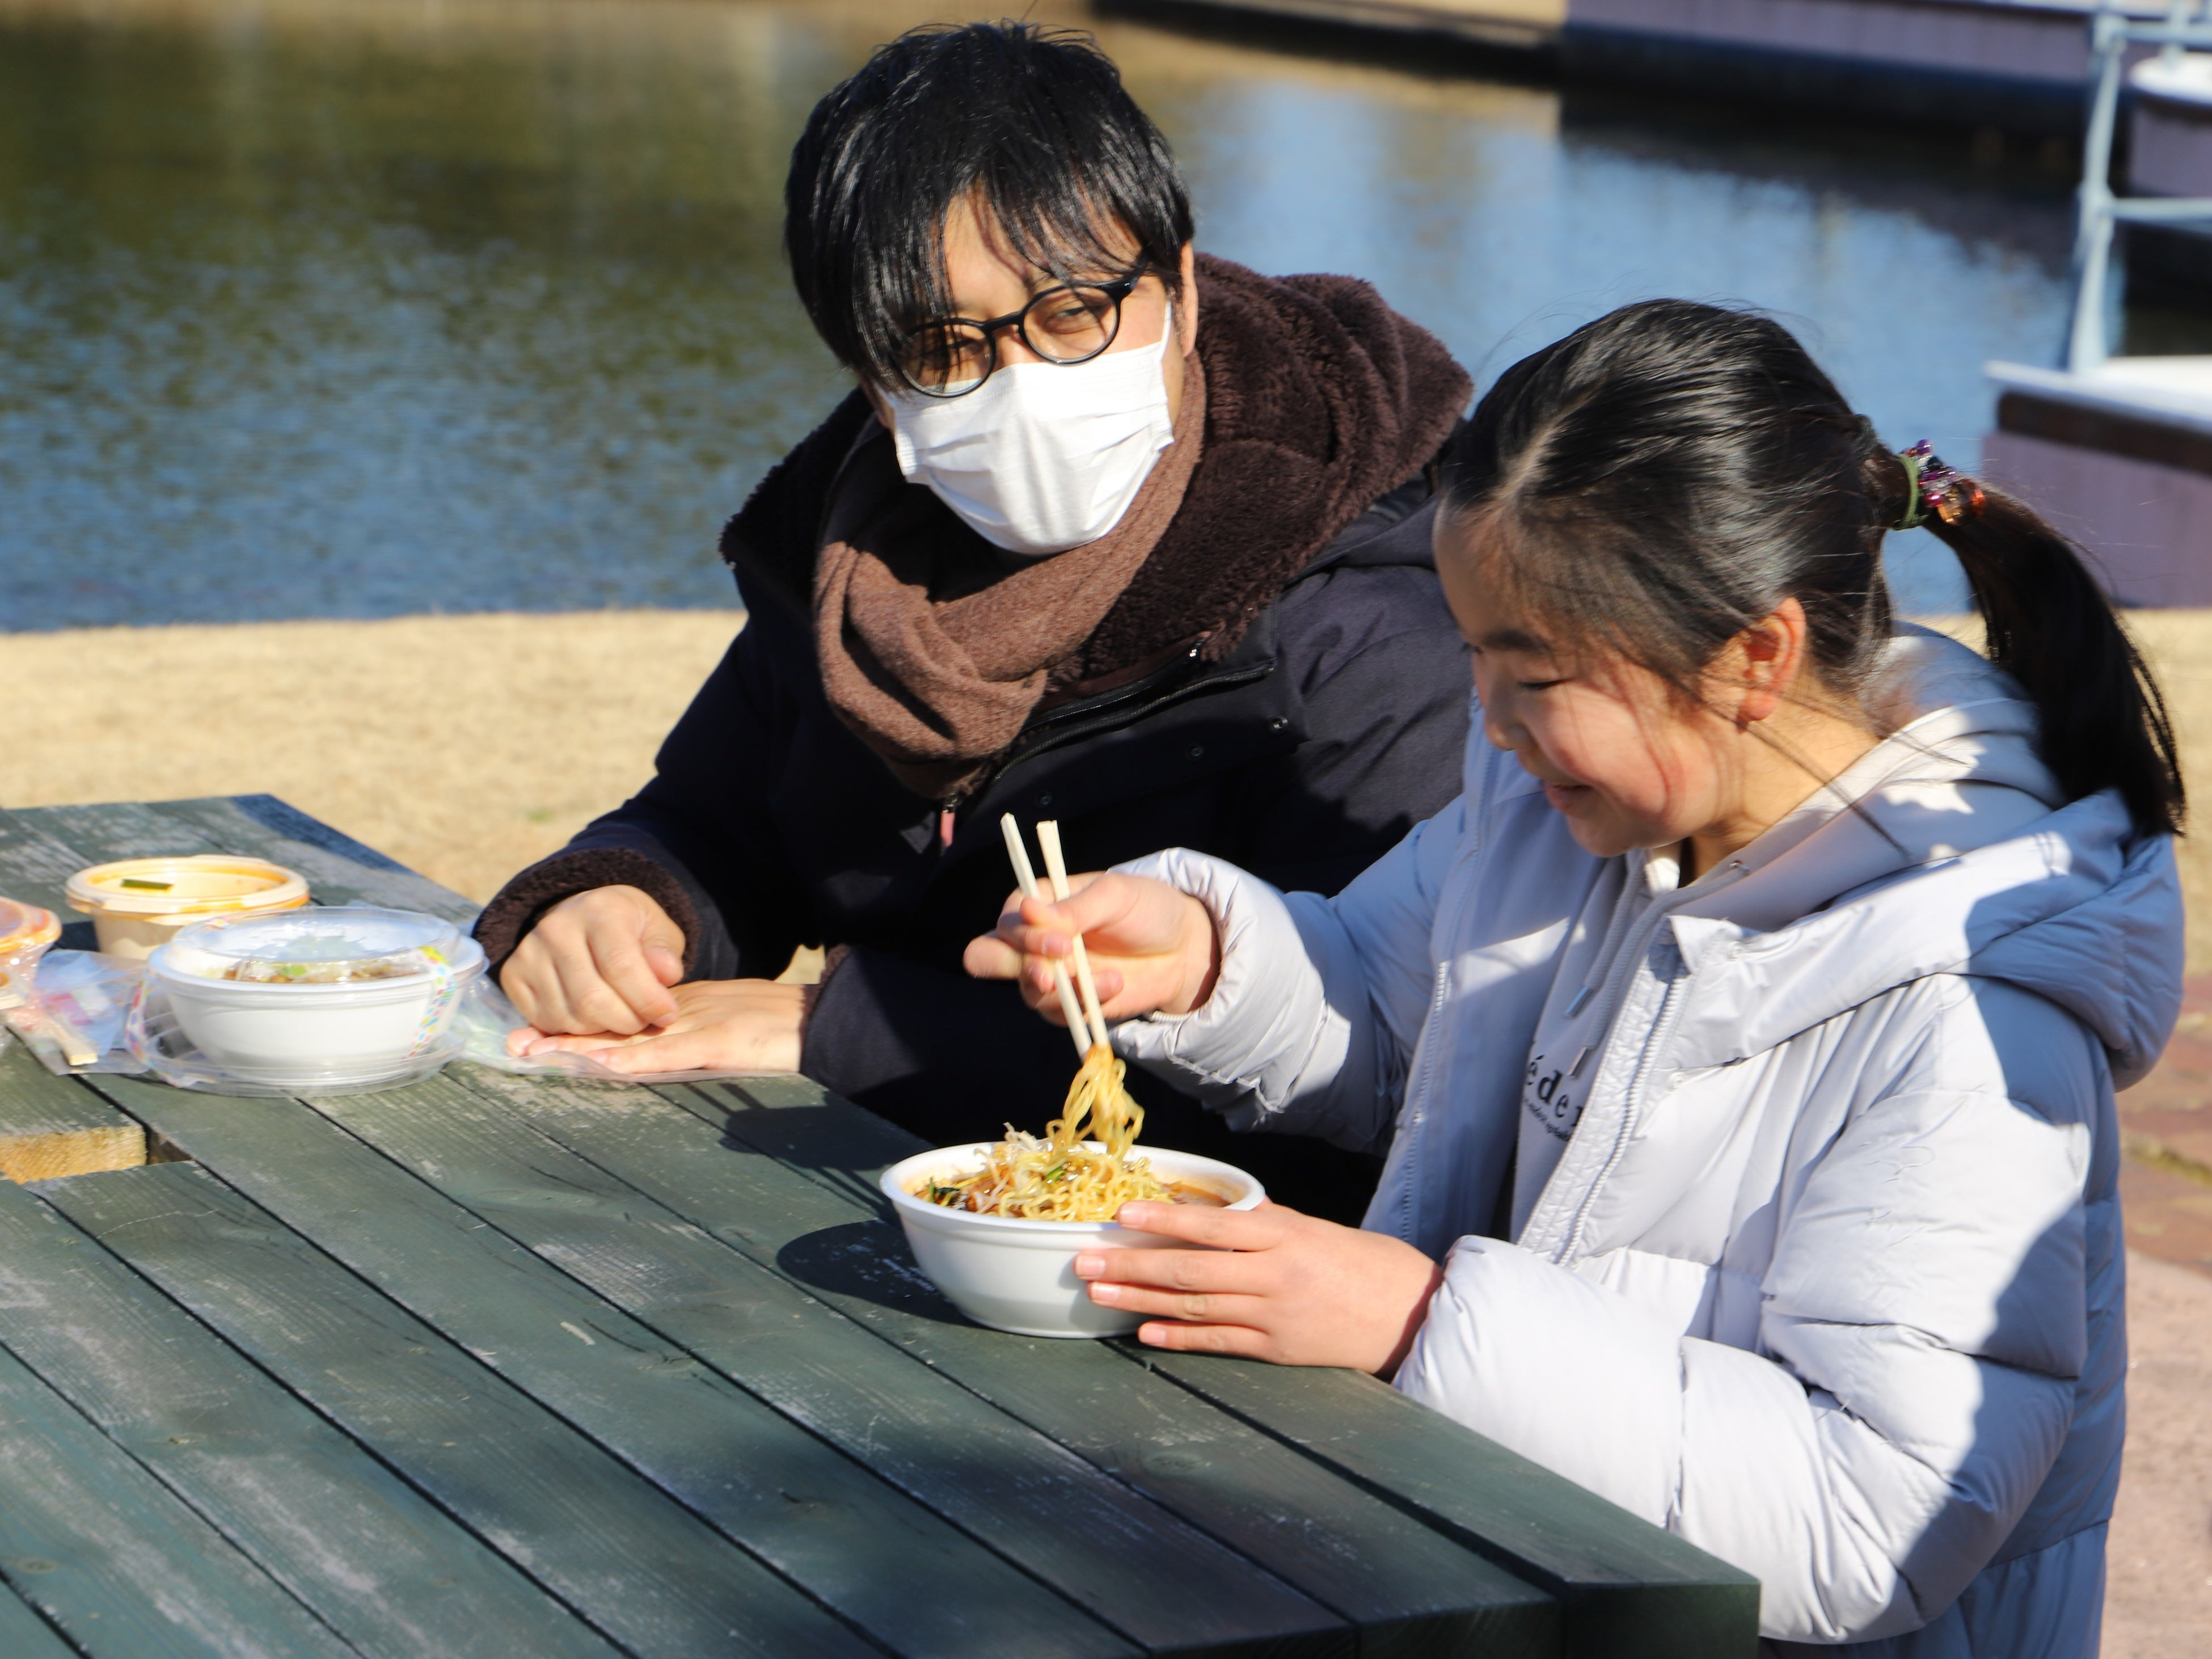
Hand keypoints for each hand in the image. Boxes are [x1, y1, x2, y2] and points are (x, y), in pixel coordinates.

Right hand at [500, 885, 687, 1035]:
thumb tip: (666, 975)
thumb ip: (664, 951)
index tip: (667, 1015)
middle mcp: (556, 929)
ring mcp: (529, 953)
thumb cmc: (628, 928)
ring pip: (570, 1017)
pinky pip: (547, 1023)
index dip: (648, 1000)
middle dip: (627, 1022)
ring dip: (602, 1030)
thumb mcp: (657, 929)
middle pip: (593, 999)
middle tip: (644, 1021)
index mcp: (599, 911)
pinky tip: (591, 1016)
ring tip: (620, 1016)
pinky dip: (574, 1031)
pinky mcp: (512, 976)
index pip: (621, 966)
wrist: (581, 917)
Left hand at [508, 978, 806, 1074]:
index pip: (620, 1024)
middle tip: (514, 1047)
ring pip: (628, 1038)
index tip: (533, 1042)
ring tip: (536, 1054)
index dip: (577, 1033)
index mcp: (683, 1015)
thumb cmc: (782, 1033)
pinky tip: (598, 1061)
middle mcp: (681, 1017)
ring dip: (579, 1047)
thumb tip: (658, 1061)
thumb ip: (695, 1043)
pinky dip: (629, 1057)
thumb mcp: (729, 1036)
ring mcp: (698, 1026)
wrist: (826, 1019)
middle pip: (613, 1028)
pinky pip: (665, 1053)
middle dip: (562, 1038)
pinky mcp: (718, 1040)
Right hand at [961, 871, 1219, 1020]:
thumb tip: (1029, 911)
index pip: (1007, 920)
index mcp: (1041, 904)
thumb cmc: (1147, 908)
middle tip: (1053, 973)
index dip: (1023, 934)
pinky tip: (1115, 987)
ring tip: (1107, 980)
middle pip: (985, 957)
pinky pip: (1057, 1014)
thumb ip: (1075, 907)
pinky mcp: (1070, 1005)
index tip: (1063, 942)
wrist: (1183, 948)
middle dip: (1017, 967)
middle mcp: (1035, 940)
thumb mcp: (1117, 896)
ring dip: (1064, 991)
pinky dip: (1086, 1006)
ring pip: (1026, 992)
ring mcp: (1050, 975)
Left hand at [1075, 1199, 1443, 1374]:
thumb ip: (1261, 1224)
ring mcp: (1275, 1317)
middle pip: (1191, 1270)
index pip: (1213, 1225)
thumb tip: (1207, 1212)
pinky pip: (1219, 1342)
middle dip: (1132, 1265)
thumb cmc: (1362, 1262)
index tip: (1120, 1215)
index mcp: (1285, 1236)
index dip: (1163, 1221)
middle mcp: (1276, 1276)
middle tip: (1084, 1262)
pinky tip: (1143, 1330)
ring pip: (1196, 1306)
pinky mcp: (1278, 1350)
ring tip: (1098, 1292)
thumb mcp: (1312, 1229)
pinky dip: (1178, 1336)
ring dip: (1141, 1300)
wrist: (1412, 1313)